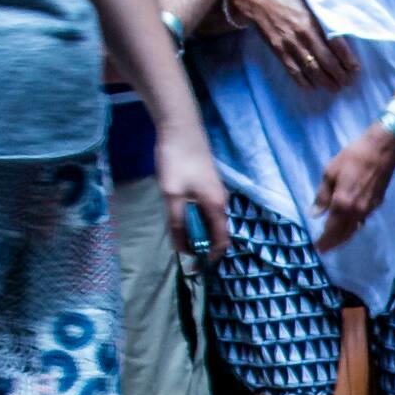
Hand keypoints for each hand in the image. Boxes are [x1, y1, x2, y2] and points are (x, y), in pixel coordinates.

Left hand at [151, 130, 231, 260]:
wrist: (180, 126)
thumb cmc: (177, 160)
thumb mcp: (172, 195)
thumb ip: (177, 222)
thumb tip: (181, 248)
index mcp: (216, 206)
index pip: (221, 241)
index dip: (210, 257)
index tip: (194, 268)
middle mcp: (220, 201)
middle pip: (214, 232)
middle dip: (199, 244)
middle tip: (178, 246)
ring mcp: (214, 191)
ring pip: (207, 220)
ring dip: (193, 229)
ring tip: (175, 231)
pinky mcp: (206, 184)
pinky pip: (203, 209)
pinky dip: (192, 216)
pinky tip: (177, 213)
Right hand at [225, 0, 352, 92]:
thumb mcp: (307, 0)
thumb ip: (321, 16)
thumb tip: (340, 28)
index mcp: (314, 21)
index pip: (337, 45)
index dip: (348, 59)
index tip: (356, 68)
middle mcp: (304, 35)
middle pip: (327, 61)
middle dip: (340, 75)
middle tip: (348, 82)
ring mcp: (290, 45)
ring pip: (312, 69)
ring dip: (325, 81)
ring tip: (335, 88)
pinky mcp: (278, 51)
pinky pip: (293, 71)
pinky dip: (303, 82)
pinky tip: (312, 87)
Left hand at [312, 123, 394, 248]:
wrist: (382, 150)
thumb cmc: (353, 157)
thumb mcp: (330, 172)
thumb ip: (322, 195)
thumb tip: (315, 214)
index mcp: (342, 203)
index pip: (331, 229)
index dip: (324, 240)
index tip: (317, 247)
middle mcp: (356, 211)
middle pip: (344, 234)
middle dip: (333, 243)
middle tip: (325, 250)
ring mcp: (368, 209)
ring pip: (354, 230)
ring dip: (344, 238)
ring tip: (335, 241)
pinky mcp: (376, 205)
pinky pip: (362, 221)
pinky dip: (353, 228)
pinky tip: (349, 226)